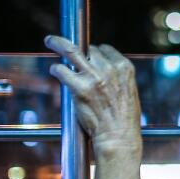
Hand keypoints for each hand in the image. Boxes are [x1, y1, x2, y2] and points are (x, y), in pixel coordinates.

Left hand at [45, 35, 142, 155]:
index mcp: (125, 68)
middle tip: (65, 48)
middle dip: (79, 52)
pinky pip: (61, 70)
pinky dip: (56, 69)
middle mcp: (110, 69)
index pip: (105, 49)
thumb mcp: (128, 91)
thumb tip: (101, 71)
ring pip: (71, 51)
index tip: (88, 55)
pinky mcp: (79, 88)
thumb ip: (116, 78)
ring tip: (50, 41)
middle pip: (89, 50)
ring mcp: (94, 77)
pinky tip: (54, 70)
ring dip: (58, 44)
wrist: (119, 137)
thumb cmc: (124, 119)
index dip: (95, 53)